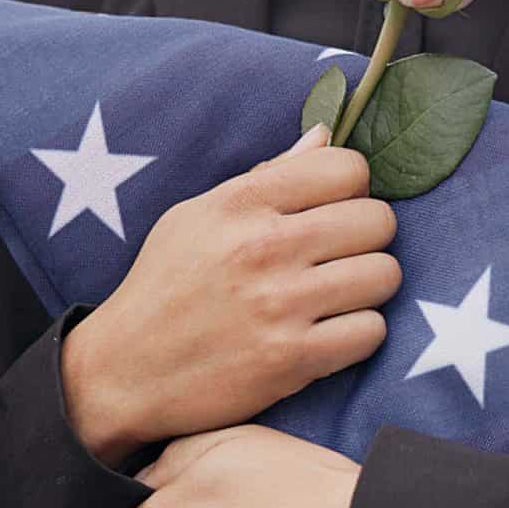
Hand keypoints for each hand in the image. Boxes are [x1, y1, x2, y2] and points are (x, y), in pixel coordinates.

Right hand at [62, 125, 399, 465]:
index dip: (352, 189)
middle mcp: (264, 247)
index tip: (333, 210)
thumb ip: (266, 177)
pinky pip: (372, 331)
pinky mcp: (292, 359)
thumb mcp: (196, 216)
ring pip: (384, 275)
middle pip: (377, 220)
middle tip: (342, 257)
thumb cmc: (162, 287)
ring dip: (370, 287)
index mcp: (241, 203)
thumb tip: (325, 134)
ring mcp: (280, 305)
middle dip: (368, 238)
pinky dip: (360, 334)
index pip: (347, 168)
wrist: (124, 372)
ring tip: (341, 296)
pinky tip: (334, 334)